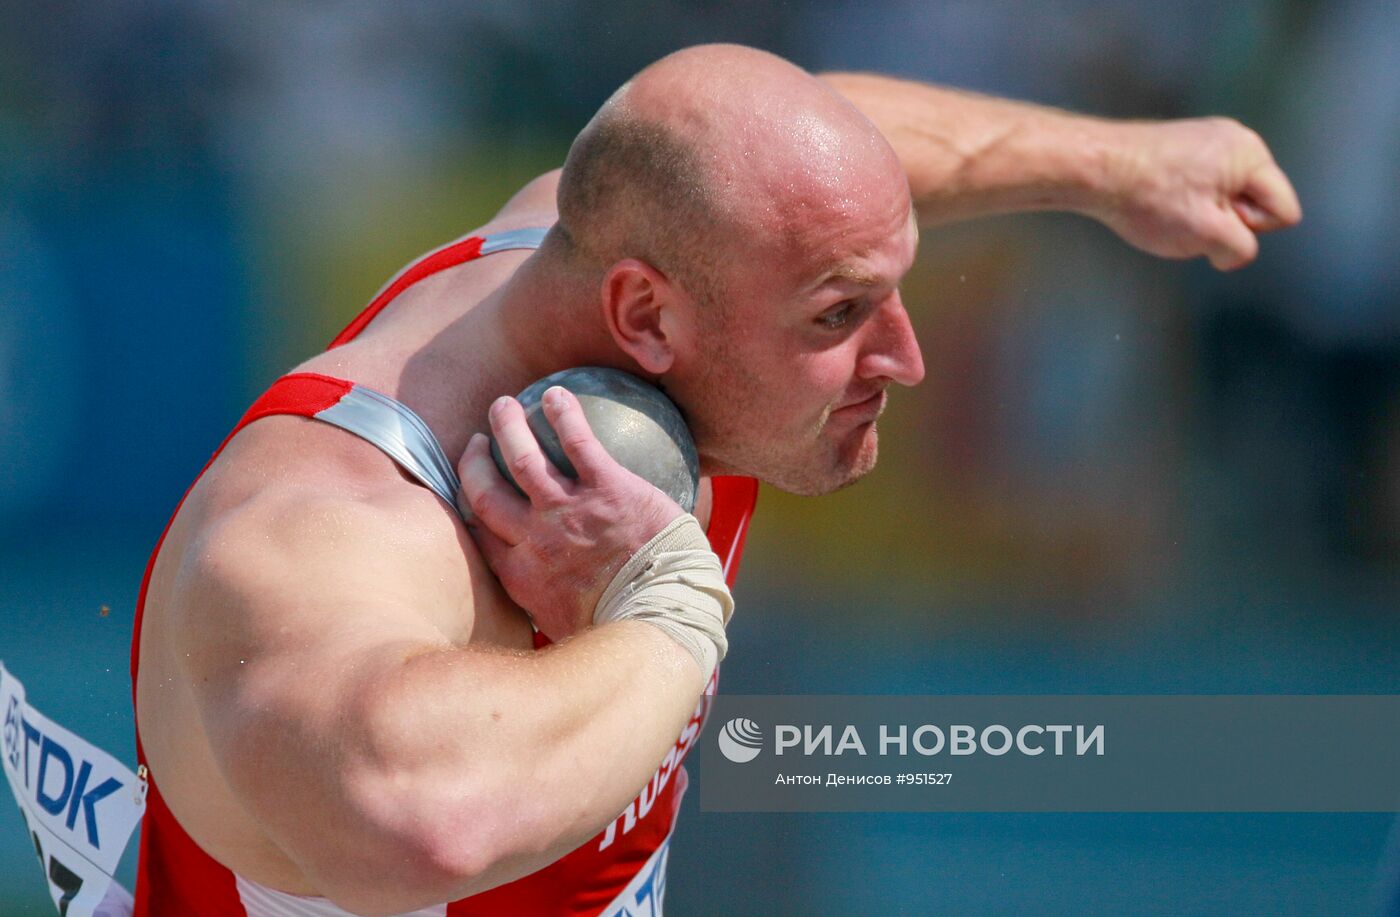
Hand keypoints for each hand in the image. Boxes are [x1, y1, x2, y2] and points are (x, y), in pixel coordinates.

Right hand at [458, 386, 683, 640]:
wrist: (659, 616)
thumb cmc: (624, 629)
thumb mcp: (569, 628)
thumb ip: (552, 609)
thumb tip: (555, 613)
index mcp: (522, 575)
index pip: (481, 533)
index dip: (468, 507)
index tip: (469, 492)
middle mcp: (534, 539)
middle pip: (485, 492)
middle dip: (473, 463)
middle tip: (477, 443)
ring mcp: (567, 510)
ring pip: (522, 458)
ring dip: (508, 426)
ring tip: (503, 405)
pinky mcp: (606, 488)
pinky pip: (578, 441)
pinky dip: (564, 414)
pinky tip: (558, 393)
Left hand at [1088, 117, 1301, 270]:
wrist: (1092, 168)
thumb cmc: (1148, 197)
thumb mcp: (1206, 234)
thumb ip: (1239, 249)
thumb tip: (1235, 252)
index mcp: (1252, 154)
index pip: (1283, 211)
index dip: (1249, 231)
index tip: (1211, 224)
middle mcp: (1235, 139)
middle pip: (1255, 204)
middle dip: (1225, 222)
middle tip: (1184, 217)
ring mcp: (1206, 140)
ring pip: (1224, 199)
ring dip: (1200, 216)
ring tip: (1164, 209)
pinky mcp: (1180, 148)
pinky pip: (1199, 189)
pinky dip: (1180, 202)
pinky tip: (1153, 202)